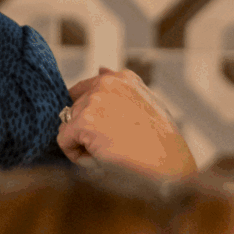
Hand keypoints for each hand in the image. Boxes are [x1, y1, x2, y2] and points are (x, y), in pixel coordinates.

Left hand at [57, 67, 196, 178]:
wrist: (168, 164)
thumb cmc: (160, 141)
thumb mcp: (145, 105)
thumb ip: (121, 90)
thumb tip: (100, 68)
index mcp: (123, 78)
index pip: (85, 89)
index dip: (88, 114)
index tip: (105, 131)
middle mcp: (106, 83)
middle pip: (75, 110)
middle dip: (87, 131)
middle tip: (115, 146)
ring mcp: (94, 101)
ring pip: (69, 127)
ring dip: (83, 143)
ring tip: (111, 153)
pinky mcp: (84, 122)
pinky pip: (64, 142)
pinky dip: (77, 156)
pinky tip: (101, 159)